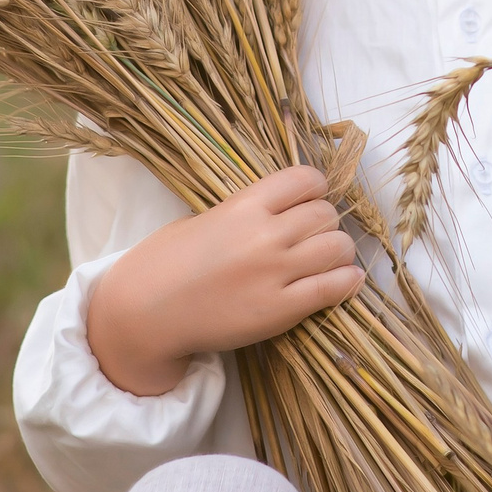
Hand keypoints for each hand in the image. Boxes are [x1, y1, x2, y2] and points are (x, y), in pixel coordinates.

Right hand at [86, 166, 364, 395]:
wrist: (145, 312)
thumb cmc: (165, 262)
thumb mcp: (205, 219)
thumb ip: (247, 212)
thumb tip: (285, 209)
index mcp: (244, 205)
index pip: (306, 179)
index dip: (314, 190)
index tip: (308, 202)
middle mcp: (265, 235)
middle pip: (327, 215)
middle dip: (325, 223)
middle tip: (313, 237)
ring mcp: (274, 273)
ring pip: (339, 247)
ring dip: (337, 252)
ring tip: (326, 260)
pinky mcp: (280, 311)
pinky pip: (334, 288)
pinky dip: (346, 282)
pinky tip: (344, 280)